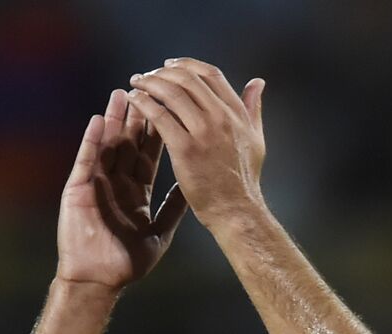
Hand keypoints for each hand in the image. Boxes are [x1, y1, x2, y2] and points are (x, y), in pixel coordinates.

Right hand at [55, 89, 187, 290]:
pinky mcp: (78, 189)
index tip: (169, 109)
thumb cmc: (128, 263)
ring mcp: (97, 184)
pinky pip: (86, 160)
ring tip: (121, 94)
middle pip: (129, 144)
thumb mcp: (160, 233)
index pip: (149, 155)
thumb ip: (174, 208)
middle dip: (138, 117)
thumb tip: (194, 187)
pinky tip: (98, 120)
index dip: (158, 133)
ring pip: (107, 146)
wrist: (100, 280)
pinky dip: (92, 141)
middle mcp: (117, 183)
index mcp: (137, 192)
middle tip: (147, 90)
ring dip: (114, 121)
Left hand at [127, 59, 265, 229]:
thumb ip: (253, 109)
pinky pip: (159, 115)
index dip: (187, 65)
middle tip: (147, 75)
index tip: (170, 65)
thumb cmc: (244, 181)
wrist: (237, 211)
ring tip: (136, 84)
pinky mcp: (185, 148)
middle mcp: (222, 117)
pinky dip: (143, 103)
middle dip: (162, 71)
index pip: (210, 74)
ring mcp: (203, 131)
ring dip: (149, 83)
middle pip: (187, 78)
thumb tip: (257, 83)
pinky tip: (134, 101)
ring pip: (170, 92)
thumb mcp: (256, 139)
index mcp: (237, 113)